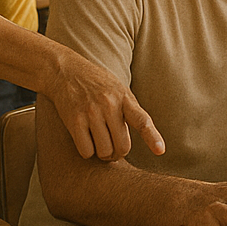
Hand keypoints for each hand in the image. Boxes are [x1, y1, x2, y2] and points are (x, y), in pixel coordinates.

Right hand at [45, 53, 164, 160]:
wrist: (66, 71)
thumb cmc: (96, 84)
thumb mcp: (118, 90)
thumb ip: (129, 110)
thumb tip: (139, 139)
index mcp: (124, 97)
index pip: (141, 120)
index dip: (152, 137)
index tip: (160, 151)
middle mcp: (109, 105)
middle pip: (122, 146)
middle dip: (119, 153)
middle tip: (114, 150)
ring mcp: (91, 112)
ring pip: (104, 152)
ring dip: (103, 154)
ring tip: (100, 144)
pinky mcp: (74, 120)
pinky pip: (86, 151)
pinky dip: (87, 152)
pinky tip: (86, 141)